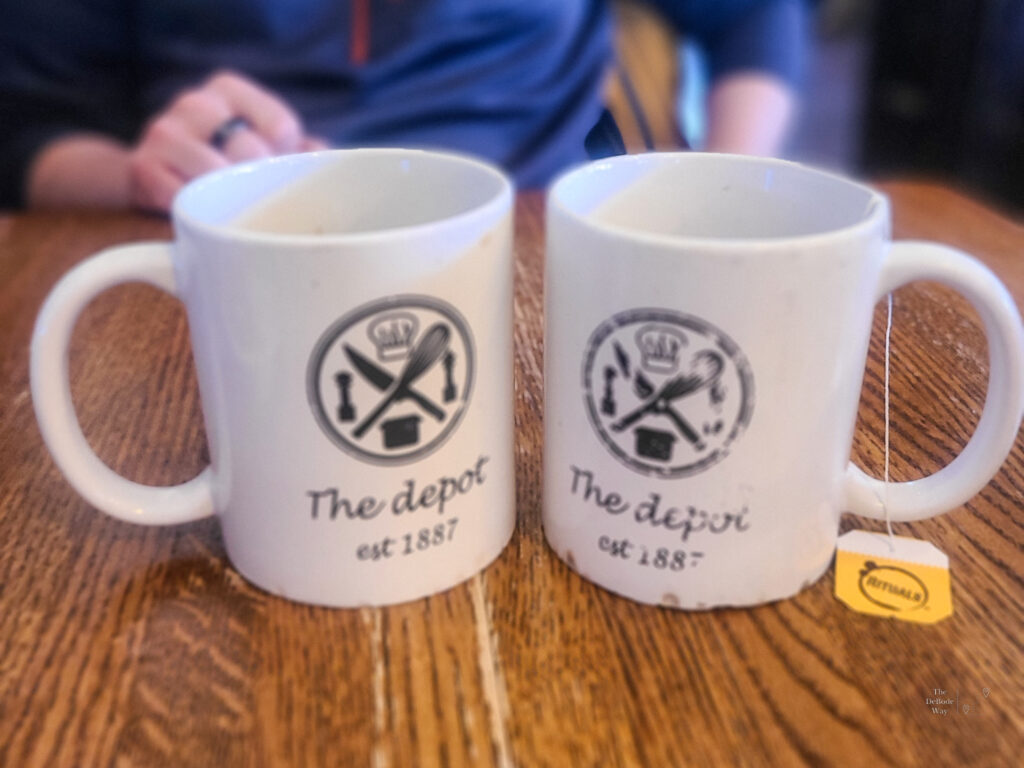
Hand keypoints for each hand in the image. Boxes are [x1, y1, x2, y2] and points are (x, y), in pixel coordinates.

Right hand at [129, 70, 325, 211]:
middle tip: (252, 197)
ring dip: (227, 200)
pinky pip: (184, 199)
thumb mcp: (268, 150)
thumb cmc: (225, 166)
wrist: (157, 182)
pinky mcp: (142, 167)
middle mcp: (195, 102)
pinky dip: (196, 215)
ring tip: (224, 205)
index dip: (287, 162)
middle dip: (258, 183)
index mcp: (230, 90)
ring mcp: (164, 132)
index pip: (282, 128)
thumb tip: (323, 157)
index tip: (276, 174)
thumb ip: (304, 152)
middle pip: (251, 151)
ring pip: (217, 175)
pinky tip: (196, 212)